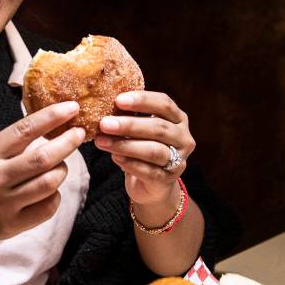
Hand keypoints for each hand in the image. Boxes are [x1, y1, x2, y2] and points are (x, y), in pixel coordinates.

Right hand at [0, 101, 84, 258]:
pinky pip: (48, 207)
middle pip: (43, 158)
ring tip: (60, 166)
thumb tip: (52, 124)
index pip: (24, 130)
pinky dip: (55, 195)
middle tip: (79, 134)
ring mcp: (3, 204)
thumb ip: (12, 144)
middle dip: (67, 143)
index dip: (51, 117)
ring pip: (49, 183)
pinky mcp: (13, 224)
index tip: (72, 108)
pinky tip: (50, 190)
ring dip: (62, 170)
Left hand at [94, 90, 194, 208]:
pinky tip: (114, 157)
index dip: (142, 100)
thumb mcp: (139, 129)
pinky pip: (149, 171)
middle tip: (104, 123)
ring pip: (153, 150)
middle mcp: (183, 138)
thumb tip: (104, 105)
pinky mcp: (168, 179)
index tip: (118, 100)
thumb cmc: (143, 147)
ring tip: (102, 141)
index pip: (164, 104)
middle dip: (129, 125)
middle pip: (158, 128)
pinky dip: (130, 163)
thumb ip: (129, 116)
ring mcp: (179, 160)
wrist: (151, 184)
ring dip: (125, 145)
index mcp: (178, 119)